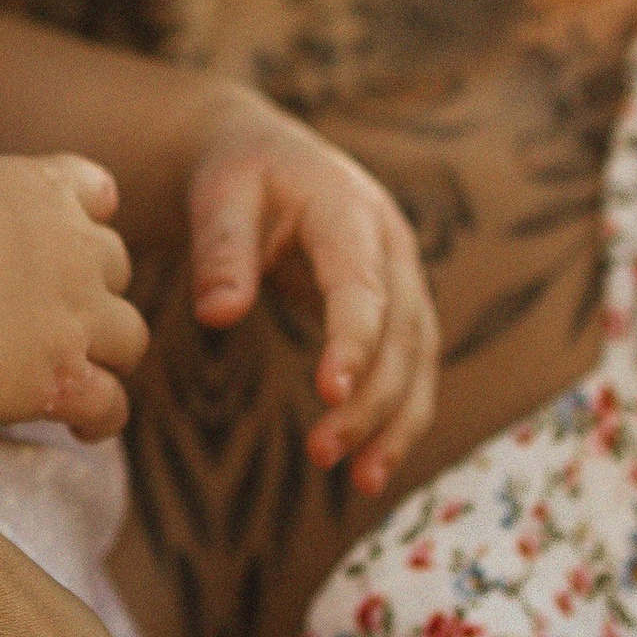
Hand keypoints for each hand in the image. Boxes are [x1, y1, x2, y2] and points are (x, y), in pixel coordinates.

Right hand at [0, 152, 151, 439]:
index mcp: (41, 189)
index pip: (96, 191)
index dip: (86, 217)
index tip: (64, 240)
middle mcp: (74, 248)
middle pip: (114, 266)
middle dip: (91, 288)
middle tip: (53, 316)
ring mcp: (76, 316)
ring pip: (130, 337)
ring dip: (108, 353)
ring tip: (80, 371)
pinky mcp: (63, 378)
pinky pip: (111, 405)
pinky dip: (101, 418)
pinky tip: (81, 428)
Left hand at [181, 94, 439, 493]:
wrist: (266, 156)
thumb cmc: (239, 174)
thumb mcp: (221, 195)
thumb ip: (222, 250)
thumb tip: (218, 315)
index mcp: (350, 210)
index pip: (363, 284)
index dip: (353, 338)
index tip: (330, 392)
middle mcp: (392, 246)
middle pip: (402, 332)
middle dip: (371, 399)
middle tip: (323, 454)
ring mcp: (402, 279)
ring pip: (418, 360)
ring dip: (395, 422)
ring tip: (360, 480)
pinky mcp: (396, 310)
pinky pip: (409, 370)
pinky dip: (395, 419)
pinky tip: (368, 468)